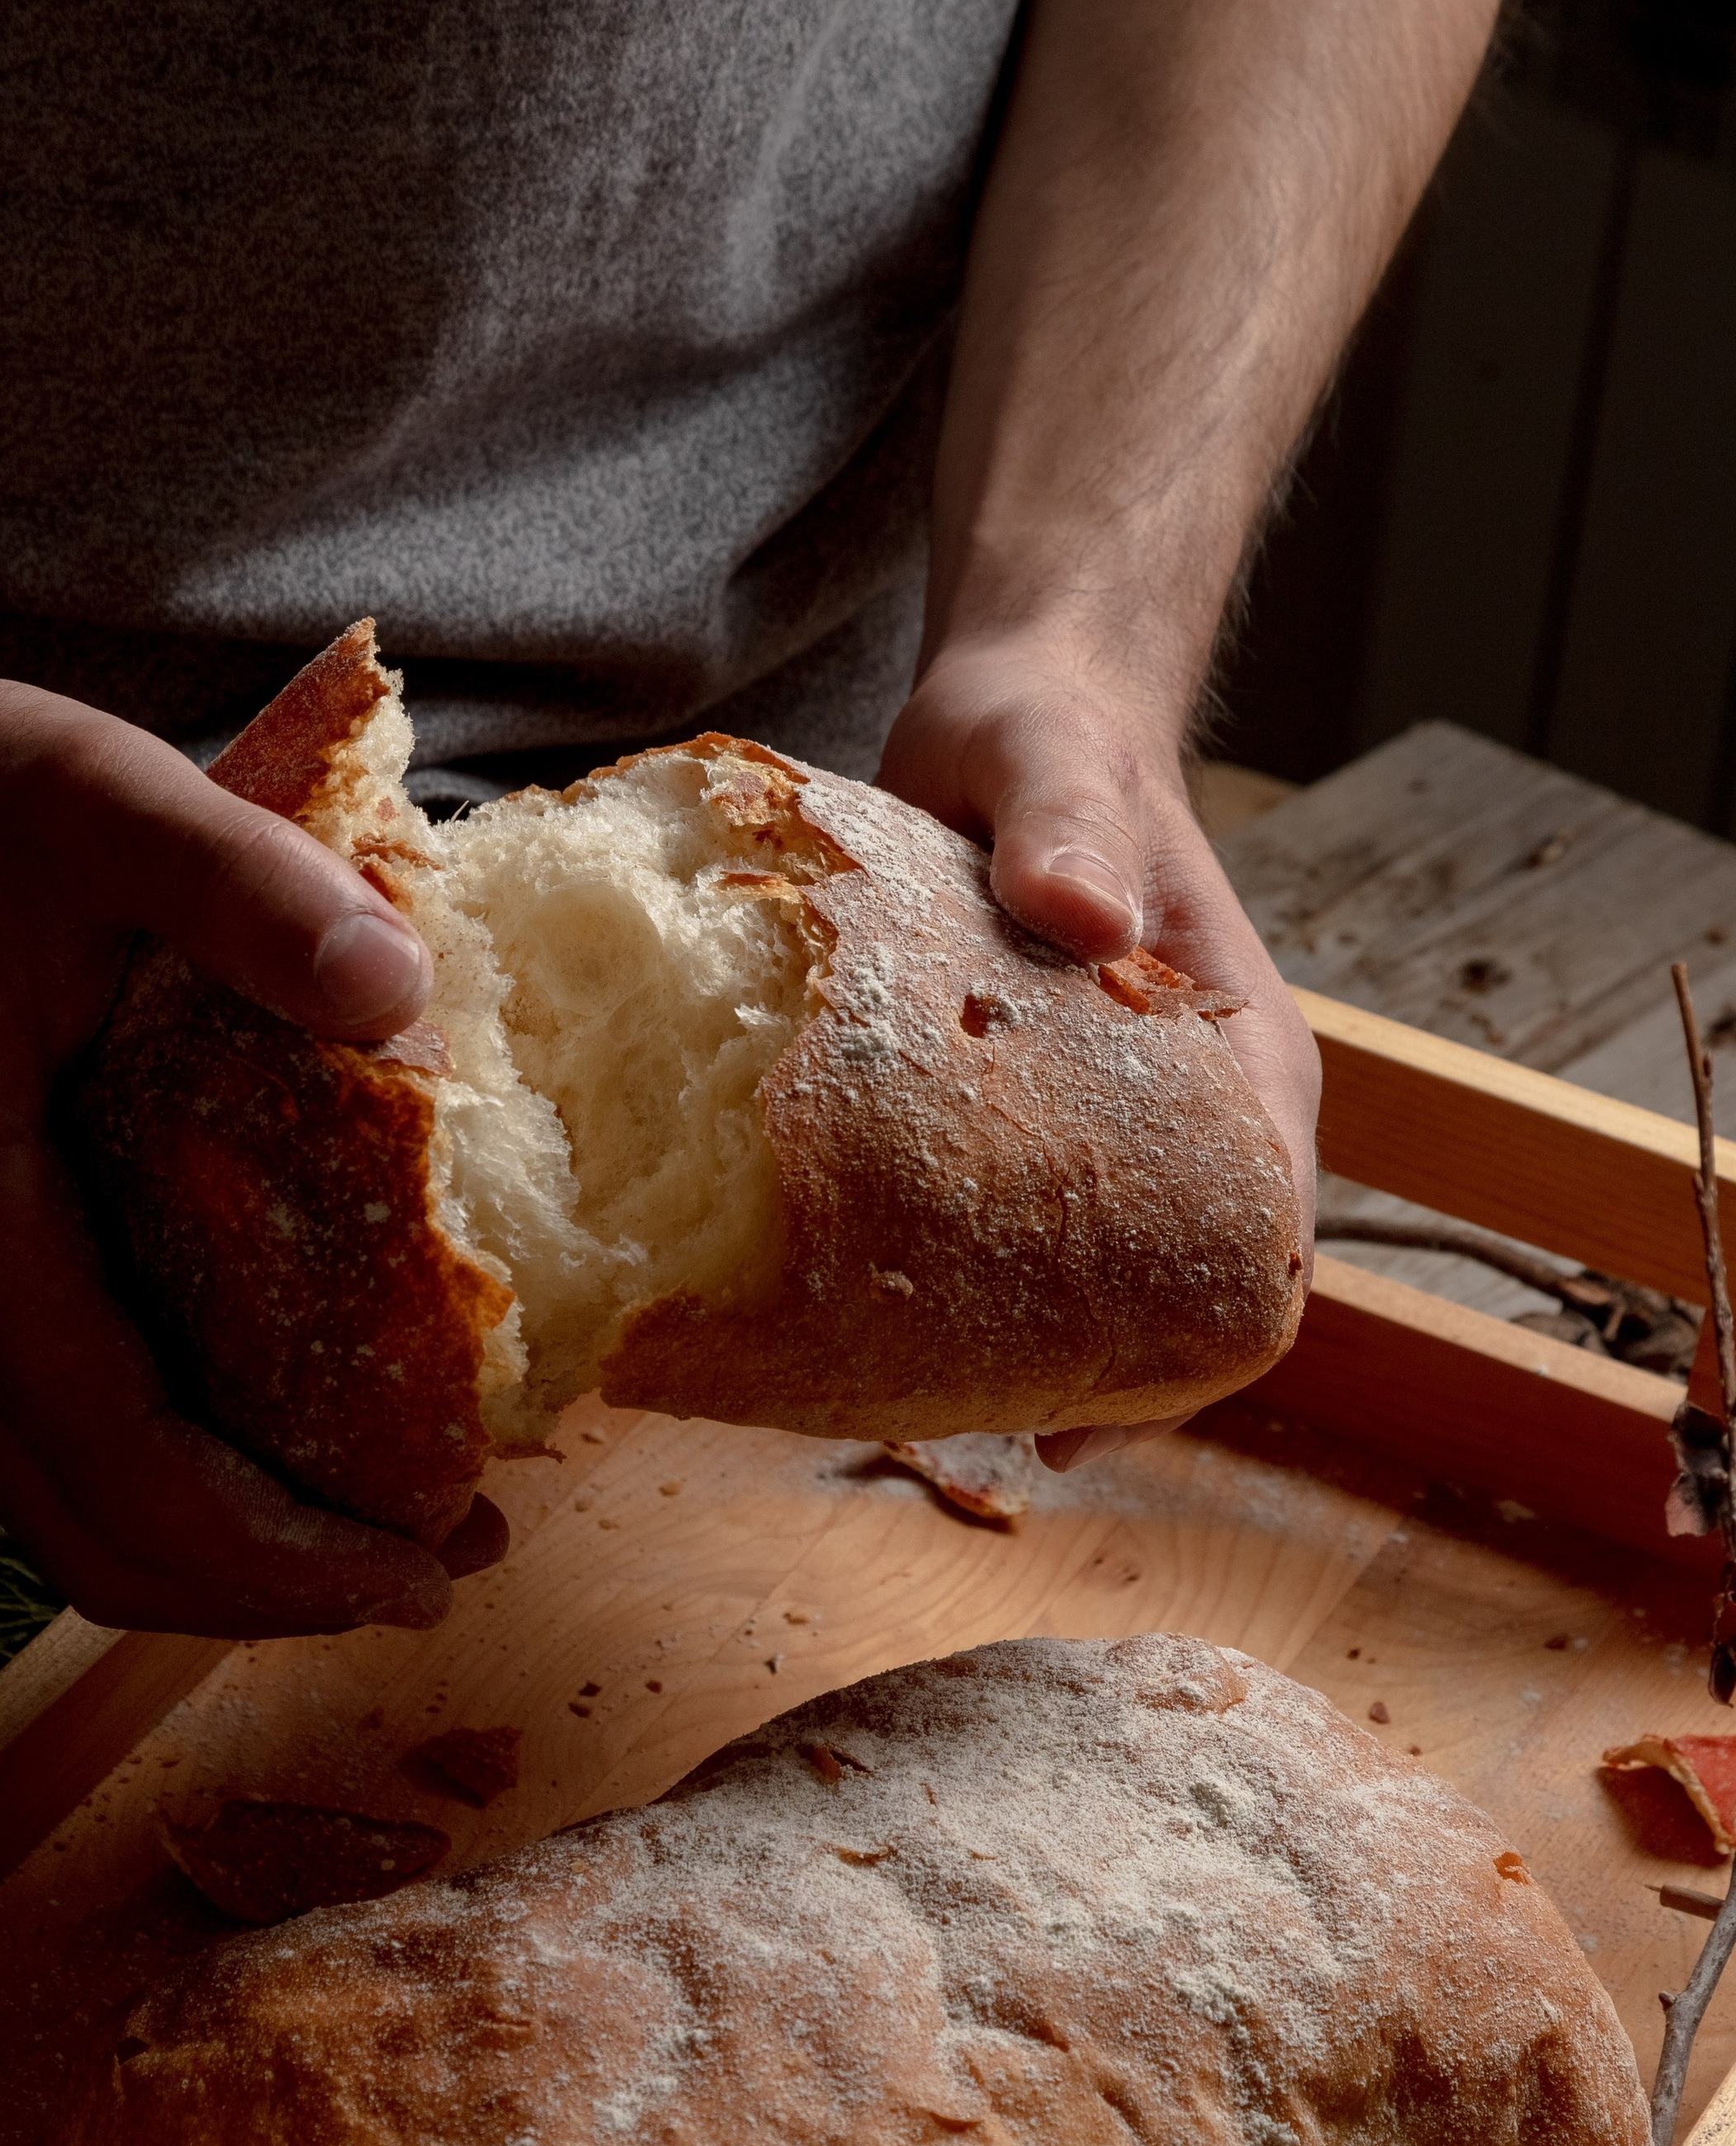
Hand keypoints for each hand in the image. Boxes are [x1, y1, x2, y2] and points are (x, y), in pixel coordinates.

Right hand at [0, 624, 502, 1633]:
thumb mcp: (110, 802)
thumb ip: (251, 891)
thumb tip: (404, 991)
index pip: (125, 1469)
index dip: (279, 1555)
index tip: (424, 1572)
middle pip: (94, 1538)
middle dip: (271, 1587)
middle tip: (442, 1569)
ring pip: (68, 1510)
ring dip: (227, 1549)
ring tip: (393, 1531)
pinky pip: (58, 1441)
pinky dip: (175, 1480)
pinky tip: (291, 1438)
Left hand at [879, 636, 1317, 1466]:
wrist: (1008, 715)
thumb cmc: (1047, 733)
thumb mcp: (1048, 758)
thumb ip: (1066, 824)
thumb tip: (1089, 918)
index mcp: (1241, 1051)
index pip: (1266, 1236)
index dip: (1198, 1344)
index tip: (1096, 1416)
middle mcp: (1195, 1111)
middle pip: (1187, 1292)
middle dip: (1101, 1376)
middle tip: (980, 1431)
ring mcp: (1118, 1126)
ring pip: (1103, 1277)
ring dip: (1031, 1344)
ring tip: (918, 1401)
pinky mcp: (1040, 1122)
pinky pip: (1025, 1228)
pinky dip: (972, 1281)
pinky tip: (879, 1319)